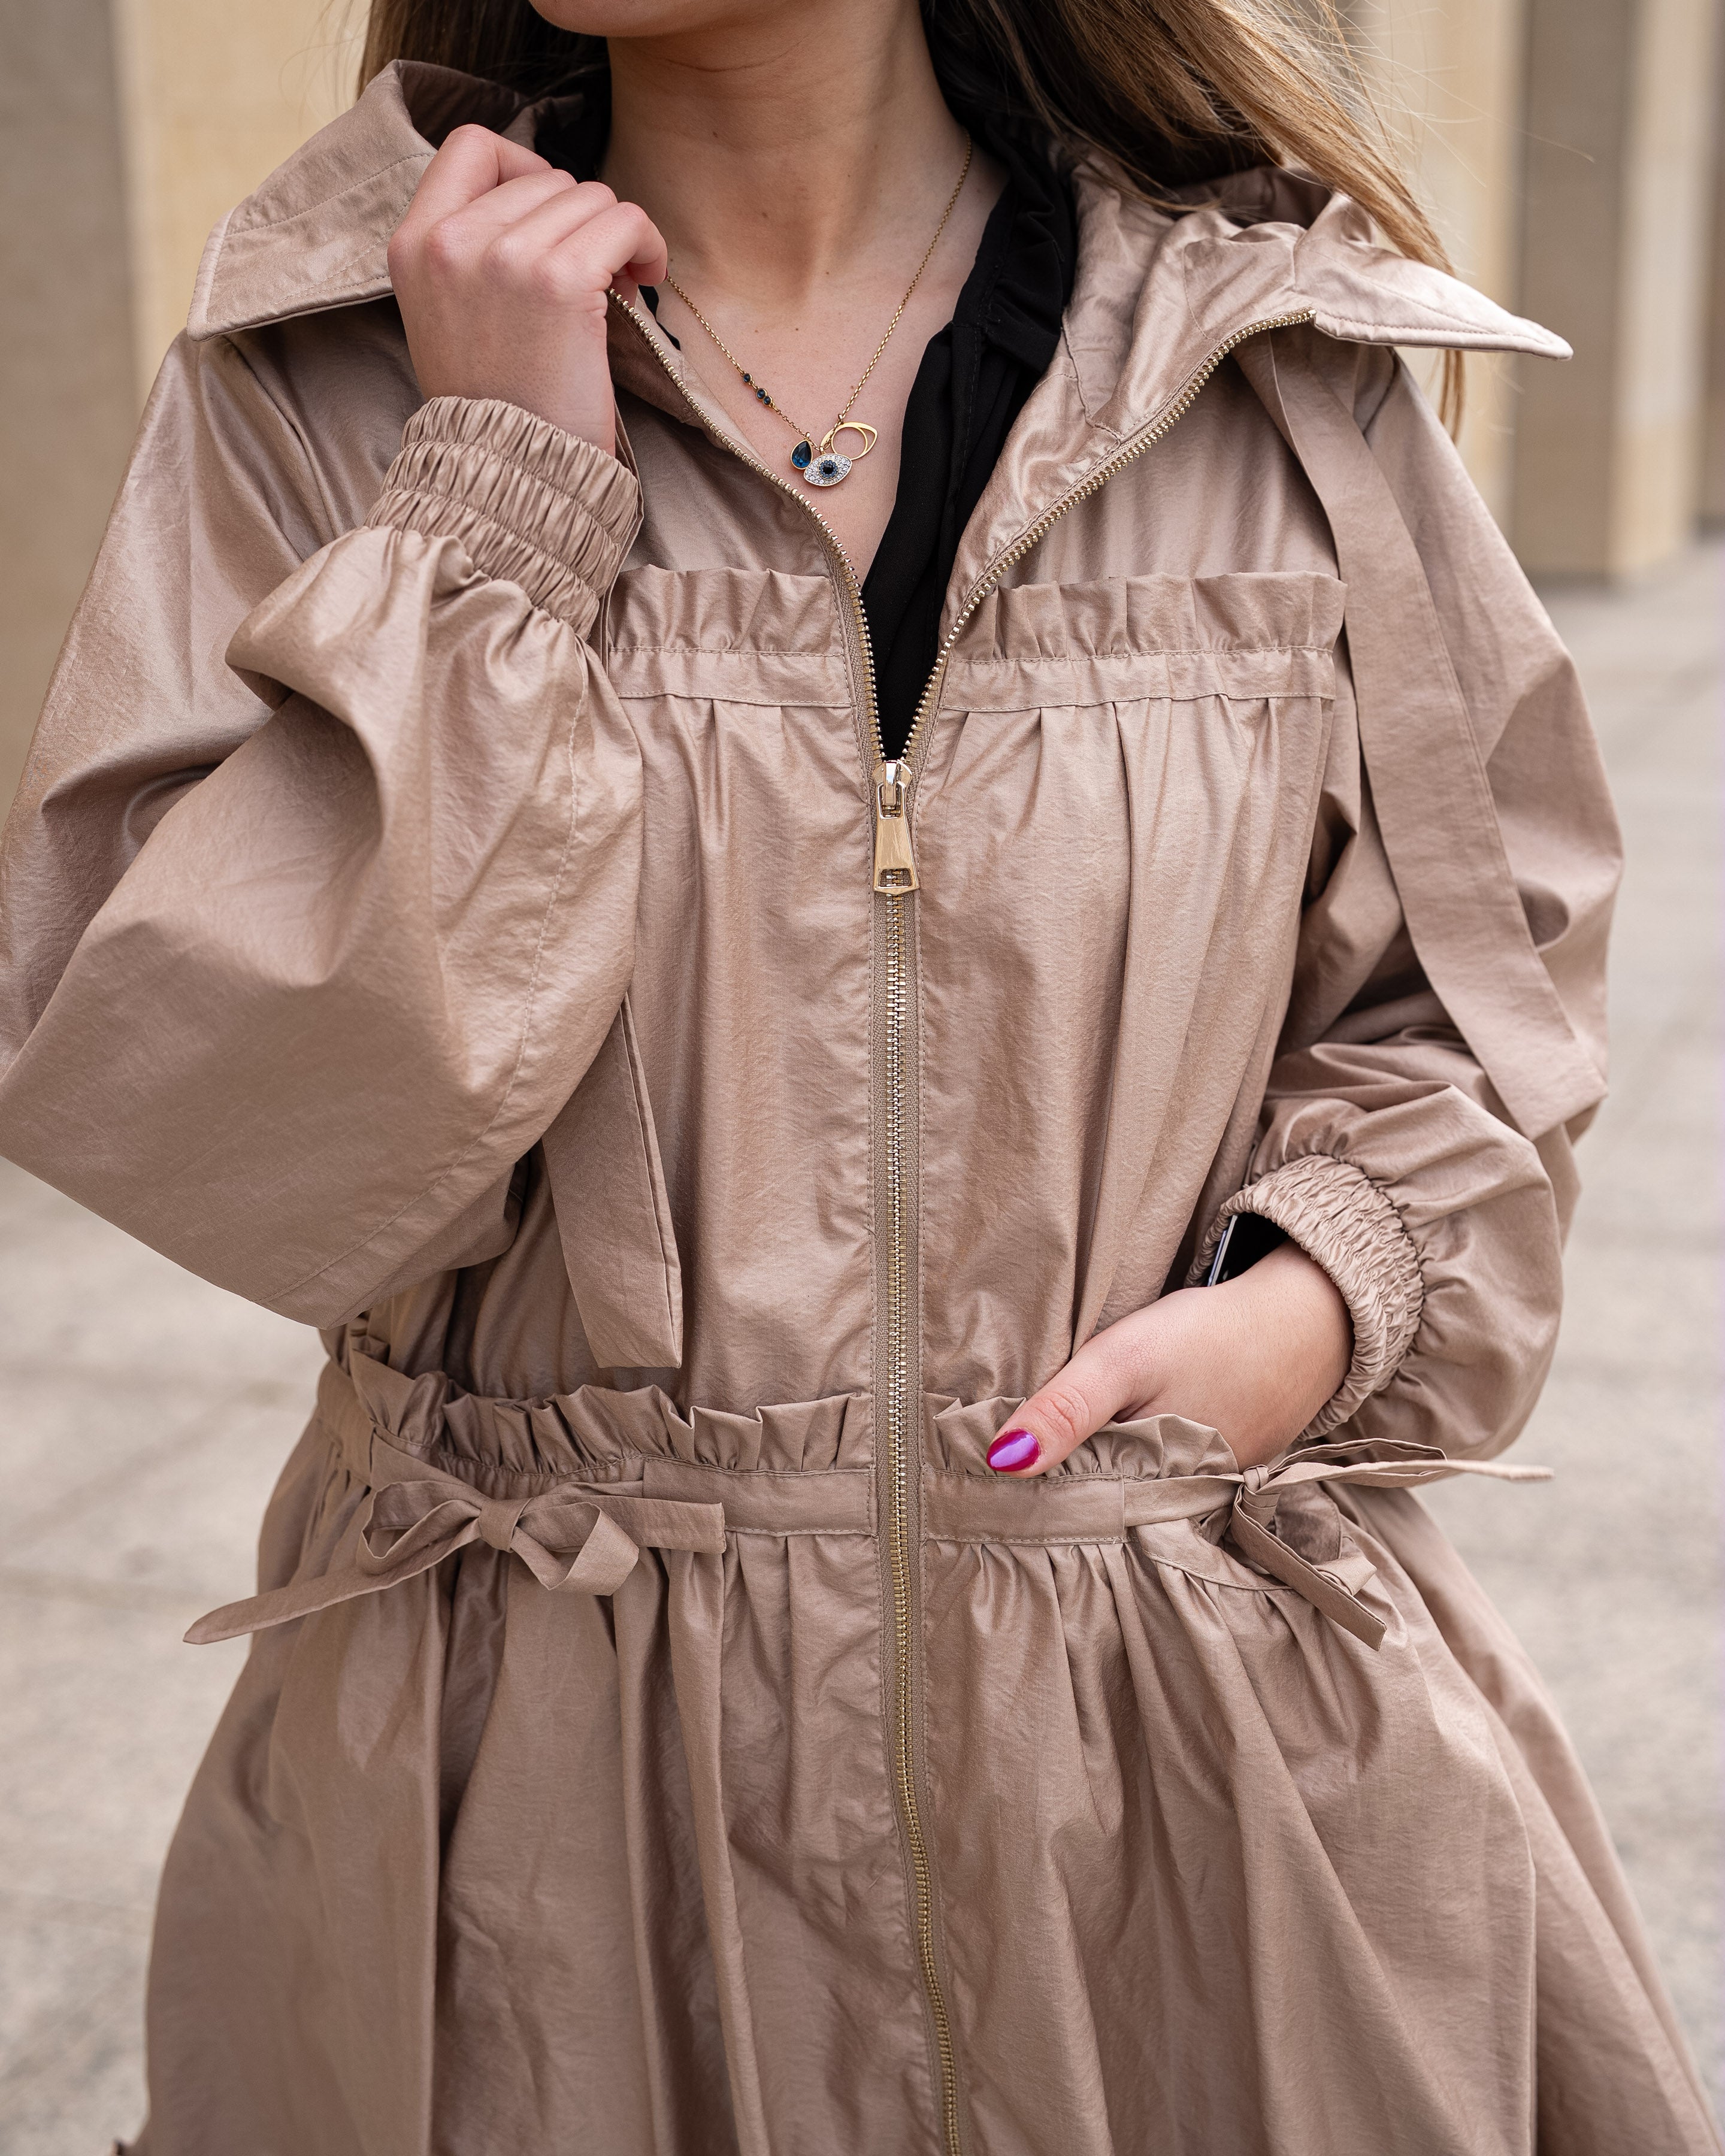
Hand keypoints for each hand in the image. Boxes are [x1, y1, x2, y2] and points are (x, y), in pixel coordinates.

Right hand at [387, 125, 667, 454]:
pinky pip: (625, 221)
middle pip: (546, 175)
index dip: (522, 167)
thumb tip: (540, 200)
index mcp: (414, 243)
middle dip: (579, 219)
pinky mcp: (560, 280)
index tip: (549, 217)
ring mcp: (506, 256)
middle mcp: (453, 240)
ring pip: (591, 197)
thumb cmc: (493, 407)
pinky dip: (646, 245)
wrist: (508, 474)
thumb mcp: (448, 315)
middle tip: (593, 273)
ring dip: (616, 237)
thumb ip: (470, 251)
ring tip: (616, 288)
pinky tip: (645, 283)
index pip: (471, 146)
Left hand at [987, 1243, 1352, 1476]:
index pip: (1072, 1508)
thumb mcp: (1124, 1360)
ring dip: (1100, 1479)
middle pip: (1101, 1507)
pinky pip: (1167, 1479)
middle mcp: (1180, 1504)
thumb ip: (1066, 1409)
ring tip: (1056, 1462)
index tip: (989, 1481)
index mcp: (1150, 1486)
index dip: (1032, 1492)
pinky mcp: (1225, 1471)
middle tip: (1009, 1473)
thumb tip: (1001, 1461)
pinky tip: (1122, 1443)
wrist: (1306, 1319)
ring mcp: (1207, 1491)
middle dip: (1061, 1492)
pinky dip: (1142, 1463)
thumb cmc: (1210, 1336)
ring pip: (1133, 1495)